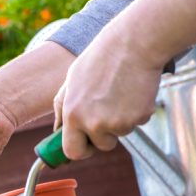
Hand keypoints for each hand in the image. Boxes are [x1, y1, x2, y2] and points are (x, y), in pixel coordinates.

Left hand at [53, 36, 161, 159]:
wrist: (132, 44)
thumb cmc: (99, 60)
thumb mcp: (71, 82)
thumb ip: (62, 109)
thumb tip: (57, 131)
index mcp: (72, 114)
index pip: (72, 151)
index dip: (80, 150)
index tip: (85, 145)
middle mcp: (93, 123)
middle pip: (101, 146)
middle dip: (103, 138)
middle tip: (107, 116)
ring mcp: (118, 122)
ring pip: (120, 133)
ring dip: (120, 120)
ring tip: (118, 94)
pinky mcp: (139, 117)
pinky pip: (136, 123)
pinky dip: (135, 112)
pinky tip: (132, 91)